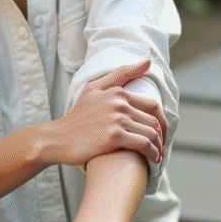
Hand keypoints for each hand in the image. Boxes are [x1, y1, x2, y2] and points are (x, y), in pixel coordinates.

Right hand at [43, 58, 166, 166]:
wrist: (58, 139)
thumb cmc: (78, 117)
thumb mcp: (94, 88)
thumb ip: (121, 74)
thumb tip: (147, 61)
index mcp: (117, 92)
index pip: (153, 106)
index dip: (162, 121)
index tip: (162, 134)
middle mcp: (119, 103)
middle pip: (154, 121)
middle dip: (162, 137)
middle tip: (162, 148)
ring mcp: (116, 119)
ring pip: (151, 133)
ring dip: (159, 147)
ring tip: (158, 157)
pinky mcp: (113, 136)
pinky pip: (143, 144)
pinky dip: (152, 153)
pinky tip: (153, 160)